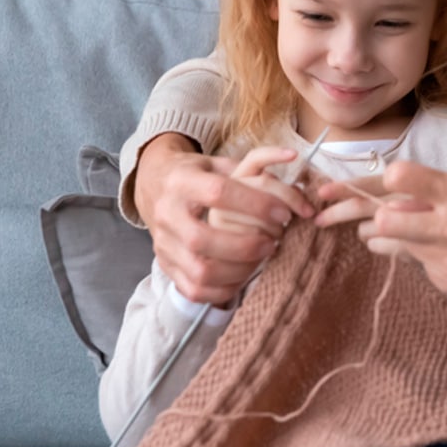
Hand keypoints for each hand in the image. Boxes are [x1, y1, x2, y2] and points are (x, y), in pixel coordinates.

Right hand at [134, 133, 313, 304]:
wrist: (154, 186)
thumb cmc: (199, 175)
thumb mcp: (218, 162)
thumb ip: (254, 162)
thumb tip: (292, 157)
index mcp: (182, 181)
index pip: (218, 193)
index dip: (256, 205)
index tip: (284, 213)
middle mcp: (166, 212)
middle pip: (202, 238)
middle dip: (245, 245)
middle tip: (274, 241)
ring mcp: (163, 243)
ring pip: (199, 270)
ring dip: (239, 270)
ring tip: (262, 259)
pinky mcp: (165, 266)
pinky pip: (194, 290)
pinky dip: (224, 289)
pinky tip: (244, 275)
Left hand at [350, 160, 446, 307]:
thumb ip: (439, 191)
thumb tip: (390, 196)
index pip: (399, 177)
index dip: (382, 181)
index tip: (382, 185)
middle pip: (383, 219)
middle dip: (371, 217)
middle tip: (368, 218)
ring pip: (395, 246)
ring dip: (387, 239)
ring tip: (382, 234)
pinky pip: (421, 268)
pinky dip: (425, 259)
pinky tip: (445, 255)